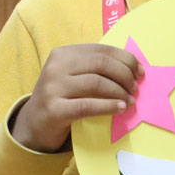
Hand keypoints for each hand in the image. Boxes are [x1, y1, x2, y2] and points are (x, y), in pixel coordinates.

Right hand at [11, 43, 142, 152]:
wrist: (35, 124)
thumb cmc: (61, 98)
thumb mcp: (72, 76)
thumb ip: (94, 68)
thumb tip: (131, 67)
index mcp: (62, 54)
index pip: (101, 50)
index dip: (125, 59)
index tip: (139, 72)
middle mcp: (55, 67)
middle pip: (101, 64)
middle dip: (124, 75)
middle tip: (135, 88)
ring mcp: (53, 88)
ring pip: (96, 83)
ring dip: (119, 92)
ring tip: (130, 100)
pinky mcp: (54, 110)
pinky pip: (88, 105)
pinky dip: (108, 106)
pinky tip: (120, 108)